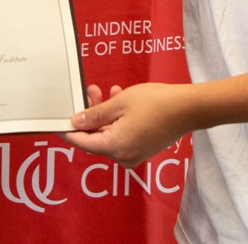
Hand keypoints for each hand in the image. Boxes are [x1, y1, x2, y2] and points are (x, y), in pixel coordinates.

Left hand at [64, 82, 193, 167]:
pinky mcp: (142, 148)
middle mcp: (124, 156)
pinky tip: (118, 99)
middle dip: (90, 115)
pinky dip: (116, 119)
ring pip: (109, 134)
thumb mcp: (120, 103)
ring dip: (104, 114)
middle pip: (96, 138)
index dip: (69, 131)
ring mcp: (134, 154)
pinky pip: (121, 135)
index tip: (59, 121)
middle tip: (89, 93)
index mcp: (116, 148)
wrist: (188, 108)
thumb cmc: (157, 103)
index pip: (83, 143)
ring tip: (104, 91)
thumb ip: (95, 114)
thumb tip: (77, 121)